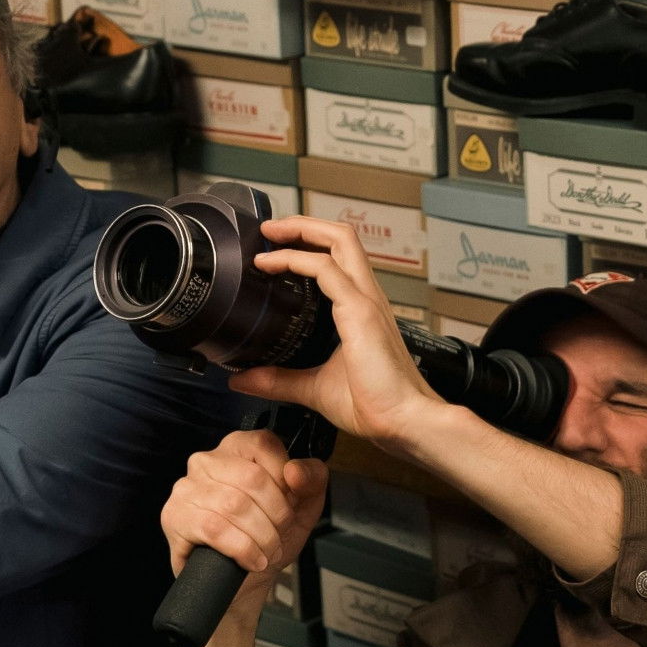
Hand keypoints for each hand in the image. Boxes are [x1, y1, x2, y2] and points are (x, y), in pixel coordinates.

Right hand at [159, 429, 327, 625]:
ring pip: (235, 505)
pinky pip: (215, 528)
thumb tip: (295, 471)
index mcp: (237, 448)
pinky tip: (251, 559)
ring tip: (266, 551)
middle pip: (253, 478)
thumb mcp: (303, 505)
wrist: (244, 580)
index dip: (285, 482)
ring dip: (261, 537)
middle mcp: (207, 461)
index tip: (288, 505)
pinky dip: (242, 548)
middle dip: (276, 515)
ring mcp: (186, 489)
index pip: (264, 444)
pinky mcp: (175, 517)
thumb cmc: (268, 535)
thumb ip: (312, 479)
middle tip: (279, 535)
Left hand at [229, 217, 446, 447]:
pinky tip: (272, 264)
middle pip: (342, 237)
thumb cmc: (376, 405)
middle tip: (270, 229)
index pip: (338, 258)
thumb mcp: (314, 388)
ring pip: (339, 241)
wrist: (404, 421)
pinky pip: (327, 270)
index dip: (308, 244)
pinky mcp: (360, 312)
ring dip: (302, 230)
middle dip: (304, 224)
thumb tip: (242, 379)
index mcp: (360, 309)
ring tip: (271, 234)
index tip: (274, 249)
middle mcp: (366, 297)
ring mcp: (366, 301)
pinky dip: (297, 259)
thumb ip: (278, 380)